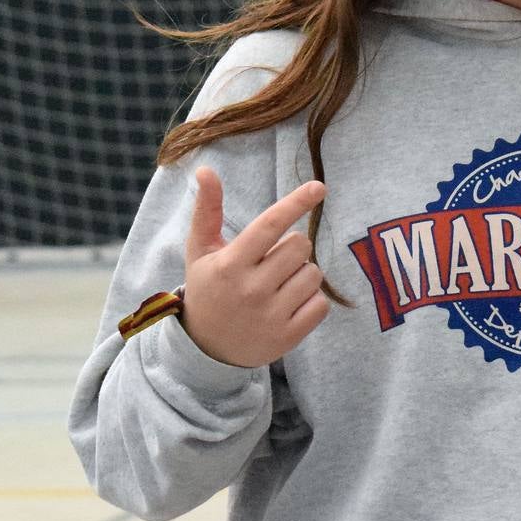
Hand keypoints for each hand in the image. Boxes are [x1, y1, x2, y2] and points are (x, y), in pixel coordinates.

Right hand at [180, 167, 329, 367]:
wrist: (207, 350)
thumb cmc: (208, 289)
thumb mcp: (200, 251)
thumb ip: (207, 210)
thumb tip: (205, 170)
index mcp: (230, 264)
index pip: (270, 225)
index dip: (296, 203)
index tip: (319, 186)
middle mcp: (251, 289)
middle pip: (300, 246)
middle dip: (292, 247)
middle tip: (271, 262)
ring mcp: (271, 315)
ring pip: (313, 274)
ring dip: (302, 274)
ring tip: (278, 285)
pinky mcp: (288, 337)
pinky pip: (321, 304)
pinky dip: (311, 300)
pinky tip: (289, 305)